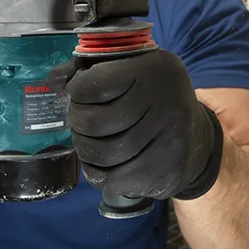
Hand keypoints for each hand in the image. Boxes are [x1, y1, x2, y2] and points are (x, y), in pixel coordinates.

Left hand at [47, 50, 224, 200]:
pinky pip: (113, 180)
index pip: (94, 84)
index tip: (80, 93)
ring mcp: (170, 139)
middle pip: (93, 122)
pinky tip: (104, 163)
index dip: (77, 91)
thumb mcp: (130, 68)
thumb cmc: (151, 97)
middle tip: (81, 122)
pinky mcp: (166, 171)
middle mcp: (167, 102)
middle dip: (77, 123)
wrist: (196, 135)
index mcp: (155, 69)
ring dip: (85, 150)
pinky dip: (99, 174)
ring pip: (101, 154)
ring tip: (90, 141)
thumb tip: (52, 81)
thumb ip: (89, 69)